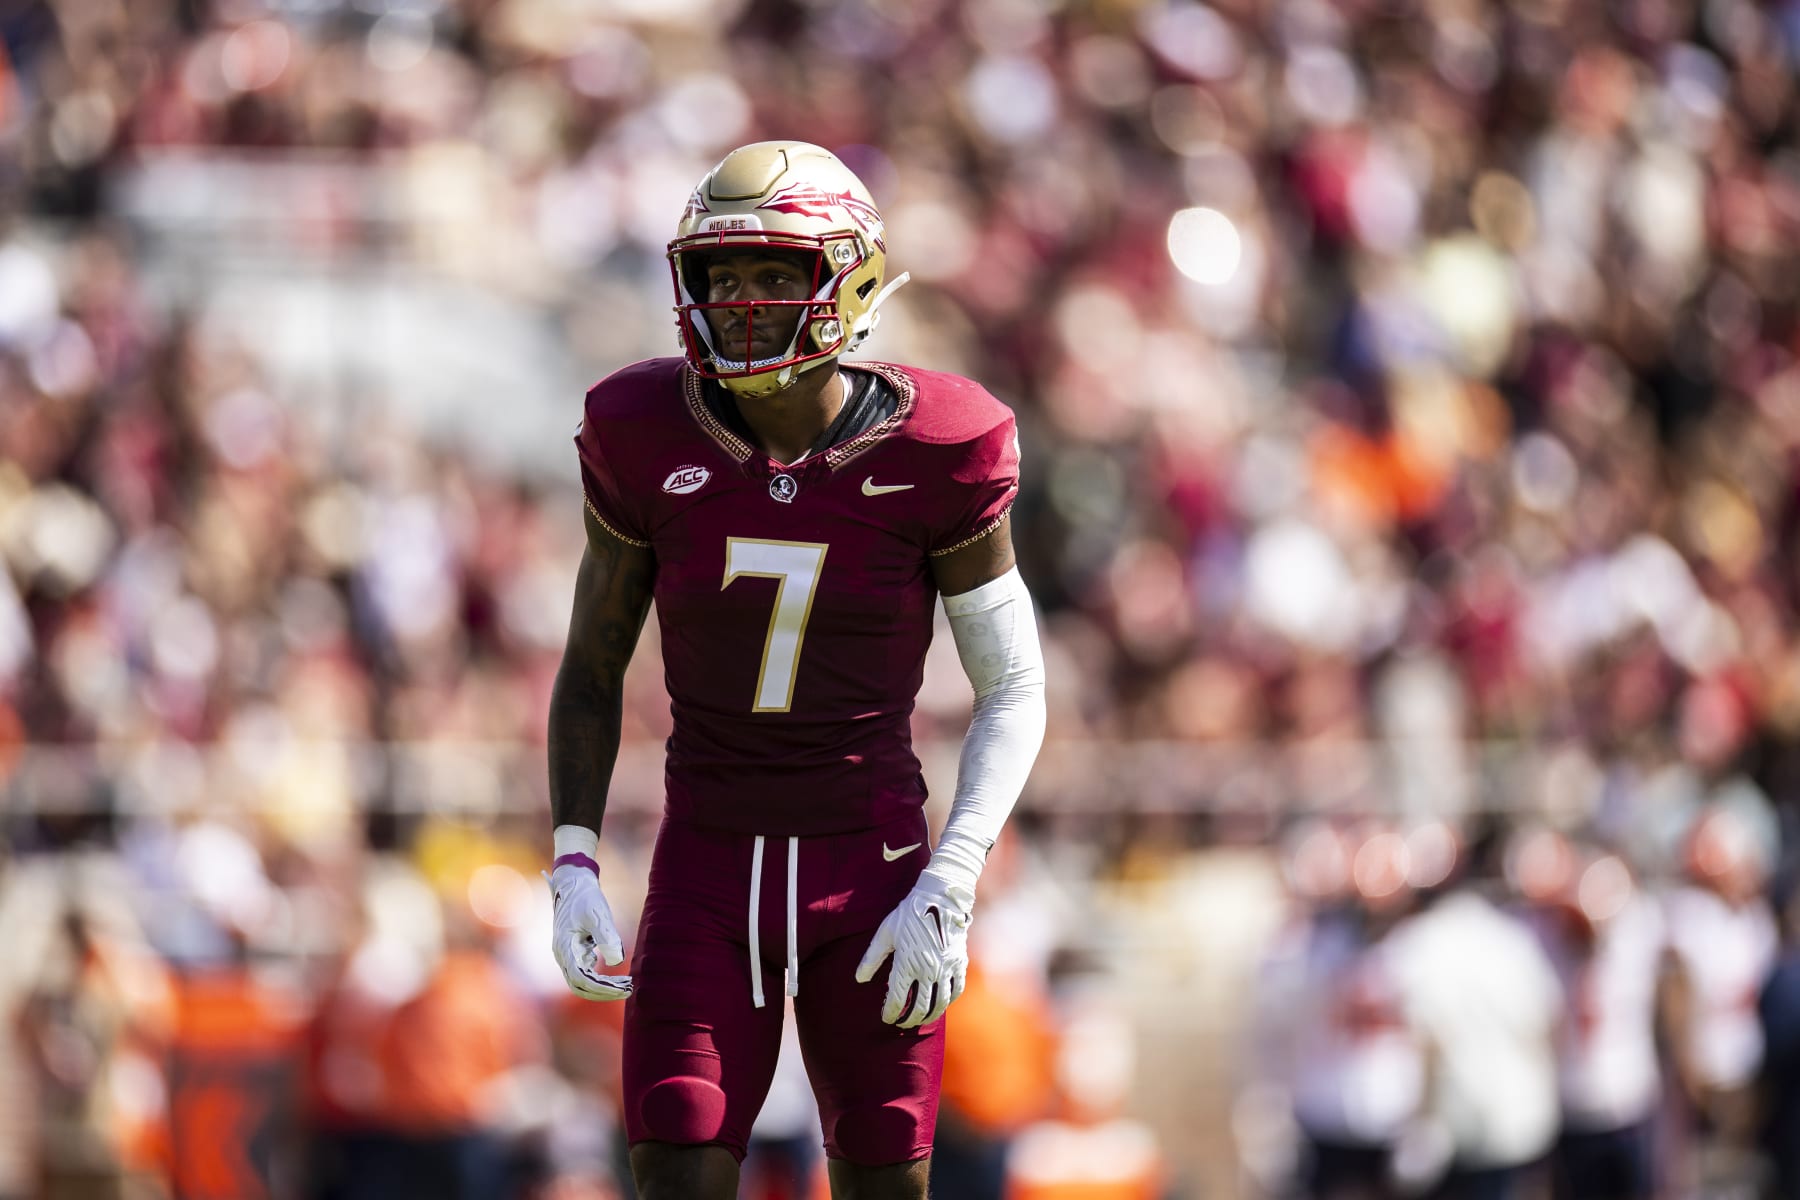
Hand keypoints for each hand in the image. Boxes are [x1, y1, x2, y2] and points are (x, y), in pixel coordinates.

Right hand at [543, 864, 631, 1001]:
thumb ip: (606, 936)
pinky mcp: (574, 952)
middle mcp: (563, 955)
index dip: (601, 988)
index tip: (622, 987)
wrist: (574, 884)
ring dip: (603, 987)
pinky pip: (585, 973)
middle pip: (580, 986)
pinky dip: (601, 979)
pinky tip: (619, 975)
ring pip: (582, 982)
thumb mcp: (598, 914)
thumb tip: (615, 962)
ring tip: (628, 985)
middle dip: (604, 992)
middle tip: (629, 989)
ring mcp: (567, 955)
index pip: (580, 979)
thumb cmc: (586, 897)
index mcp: (564, 948)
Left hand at [854, 875, 972, 1027]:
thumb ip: (872, 958)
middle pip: (920, 1007)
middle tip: (901, 1023)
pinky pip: (955, 990)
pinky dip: (948, 1001)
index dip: (891, 1012)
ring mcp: (946, 968)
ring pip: (939, 1004)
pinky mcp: (959, 963)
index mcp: (907, 964)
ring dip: (929, 1016)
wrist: (940, 898)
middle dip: (909, 1020)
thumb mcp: (885, 933)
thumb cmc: (909, 913)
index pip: (898, 1000)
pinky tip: (940, 1004)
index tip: (886, 1018)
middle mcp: (928, 970)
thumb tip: (859, 979)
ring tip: (920, 1020)